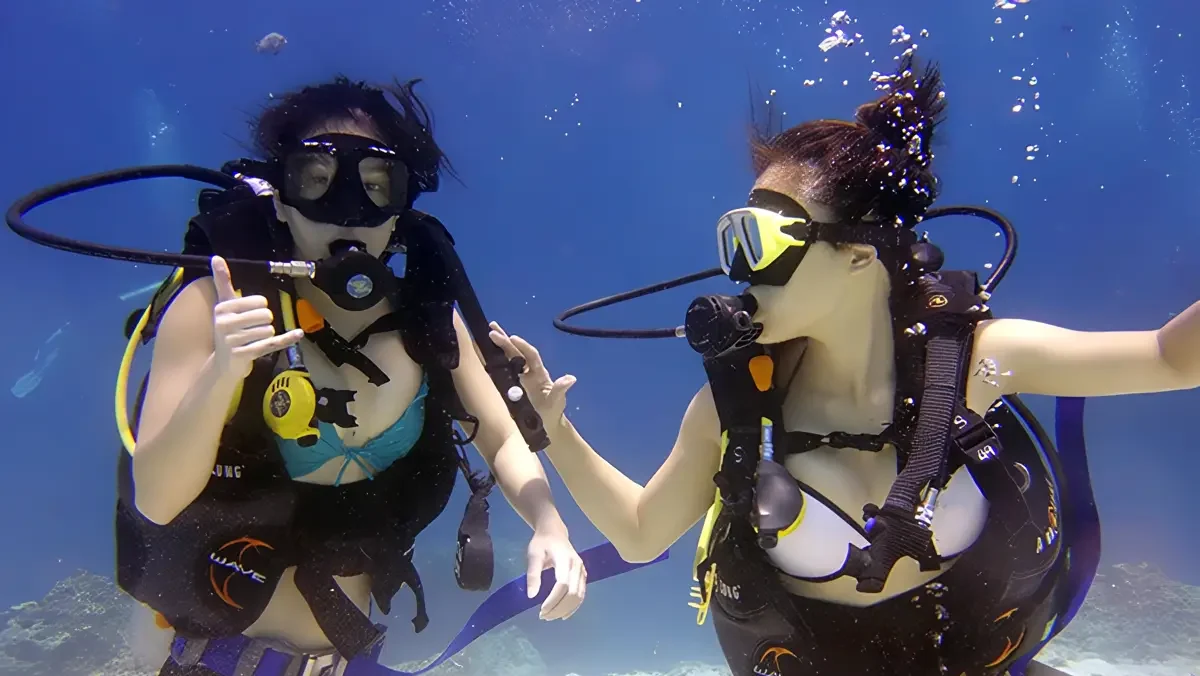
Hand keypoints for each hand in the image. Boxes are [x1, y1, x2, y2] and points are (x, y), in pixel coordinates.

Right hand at [210, 256, 303, 377]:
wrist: (223, 362)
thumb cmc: (227, 329)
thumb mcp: (224, 304)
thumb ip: (223, 281)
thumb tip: (216, 257)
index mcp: (223, 308)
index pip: (259, 301)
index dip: (260, 306)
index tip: (248, 313)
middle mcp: (225, 324)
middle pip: (266, 315)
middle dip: (264, 321)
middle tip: (252, 328)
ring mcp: (234, 341)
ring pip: (269, 330)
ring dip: (267, 334)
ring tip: (253, 339)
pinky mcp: (245, 355)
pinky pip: (272, 344)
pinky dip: (287, 339)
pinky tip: (298, 333)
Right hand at [489, 322, 575, 422]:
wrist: (545, 423)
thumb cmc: (552, 411)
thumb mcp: (557, 401)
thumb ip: (560, 389)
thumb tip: (571, 379)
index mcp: (539, 373)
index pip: (531, 356)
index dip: (523, 347)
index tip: (512, 338)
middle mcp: (529, 371)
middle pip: (516, 353)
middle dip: (505, 341)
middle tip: (492, 329)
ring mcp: (520, 377)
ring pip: (509, 357)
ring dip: (500, 345)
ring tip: (490, 332)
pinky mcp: (512, 384)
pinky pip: (504, 369)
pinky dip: (496, 359)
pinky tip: (487, 351)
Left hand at [524, 523, 586, 620]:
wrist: (554, 531)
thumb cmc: (541, 543)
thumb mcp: (533, 555)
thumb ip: (532, 574)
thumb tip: (531, 596)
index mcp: (564, 559)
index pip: (562, 584)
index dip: (553, 600)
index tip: (541, 610)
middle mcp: (576, 565)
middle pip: (572, 593)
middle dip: (558, 608)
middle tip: (543, 616)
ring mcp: (582, 570)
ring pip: (578, 596)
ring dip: (565, 609)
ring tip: (550, 616)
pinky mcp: (583, 574)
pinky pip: (581, 594)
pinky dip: (574, 606)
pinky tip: (564, 614)